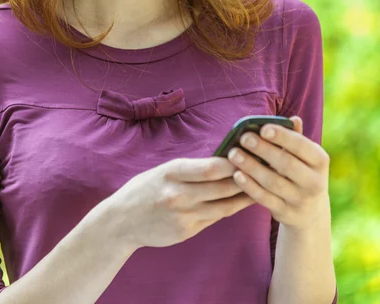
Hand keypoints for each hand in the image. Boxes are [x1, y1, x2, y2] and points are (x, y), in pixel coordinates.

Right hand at [112, 155, 254, 249]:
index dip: (235, 162)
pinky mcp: (186, 231)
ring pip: (223, 206)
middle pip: (222, 187)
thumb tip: (224, 160)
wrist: (121, 221)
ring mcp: (183, 215)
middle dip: (246, 178)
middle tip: (266, 169)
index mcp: (172, 172)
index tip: (251, 154)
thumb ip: (191, 168)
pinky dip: (229, 209)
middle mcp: (178, 194)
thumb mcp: (164, 170)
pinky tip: (241, 202)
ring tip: (262, 187)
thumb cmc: (145, 188)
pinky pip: (214, 219)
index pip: (211, 167)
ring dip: (244, 197)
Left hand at [227, 116, 330, 229]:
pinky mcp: (285, 213)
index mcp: (320, 161)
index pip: (301, 146)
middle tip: (244, 138)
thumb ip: (296, 137)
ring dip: (251, 167)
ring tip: (234, 153)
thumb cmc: (302, 172)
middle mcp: (314, 182)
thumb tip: (293, 119)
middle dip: (263, 149)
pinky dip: (250, 187)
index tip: (263, 128)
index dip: (282, 137)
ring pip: (272, 182)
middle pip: (286, 164)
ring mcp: (300, 200)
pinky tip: (237, 174)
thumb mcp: (306, 156)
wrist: (311, 212)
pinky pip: (265, 199)